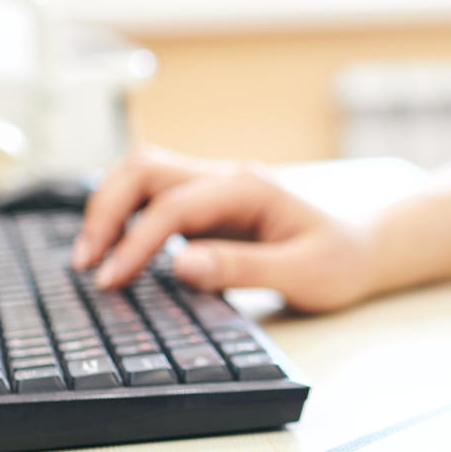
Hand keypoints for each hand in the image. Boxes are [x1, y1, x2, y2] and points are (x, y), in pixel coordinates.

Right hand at [72, 145, 377, 312]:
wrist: (364, 251)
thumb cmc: (340, 262)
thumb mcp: (302, 274)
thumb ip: (242, 268)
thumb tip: (181, 263)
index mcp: (249, 188)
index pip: (172, 205)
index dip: (135, 242)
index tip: (111, 281)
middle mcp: (226, 178)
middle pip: (144, 170)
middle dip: (106, 211)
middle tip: (86, 264)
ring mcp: (214, 188)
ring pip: (142, 175)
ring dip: (109, 208)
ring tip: (90, 257)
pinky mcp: (207, 206)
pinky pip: (153, 196)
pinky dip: (124, 214)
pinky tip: (113, 248)